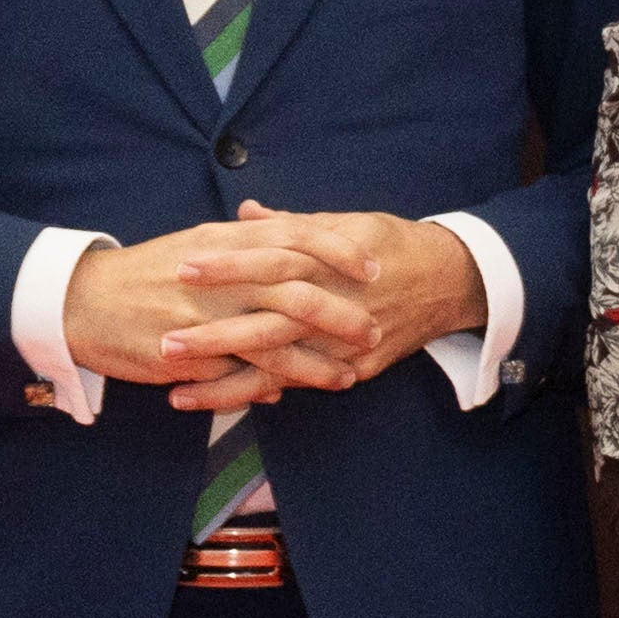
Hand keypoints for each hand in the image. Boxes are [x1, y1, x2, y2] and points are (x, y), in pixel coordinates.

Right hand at [61, 212, 356, 399]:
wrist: (79, 301)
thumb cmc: (146, 272)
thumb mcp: (197, 243)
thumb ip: (247, 239)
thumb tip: (290, 231)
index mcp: (225, 241)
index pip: (296, 236)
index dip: (340, 251)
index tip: (374, 267)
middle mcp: (218, 275)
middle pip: (296, 291)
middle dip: (341, 315)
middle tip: (373, 329)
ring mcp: (203, 316)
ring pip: (274, 340)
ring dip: (315, 362)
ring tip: (348, 376)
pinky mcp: (186, 354)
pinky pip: (237, 372)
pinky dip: (268, 383)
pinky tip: (292, 393)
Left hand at [148, 207, 480, 413]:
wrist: (454, 281)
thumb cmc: (394, 246)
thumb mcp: (346, 223)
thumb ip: (291, 225)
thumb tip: (244, 213)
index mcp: (327, 263)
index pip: (271, 261)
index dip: (228, 265)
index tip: (183, 265)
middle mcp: (333, 307)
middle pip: (267, 324)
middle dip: (214, 337)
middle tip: (164, 341)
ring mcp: (342, 344)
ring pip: (278, 367)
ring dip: (225, 381)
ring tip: (176, 389)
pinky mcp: (353, 368)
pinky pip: (299, 385)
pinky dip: (259, 395)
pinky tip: (218, 403)